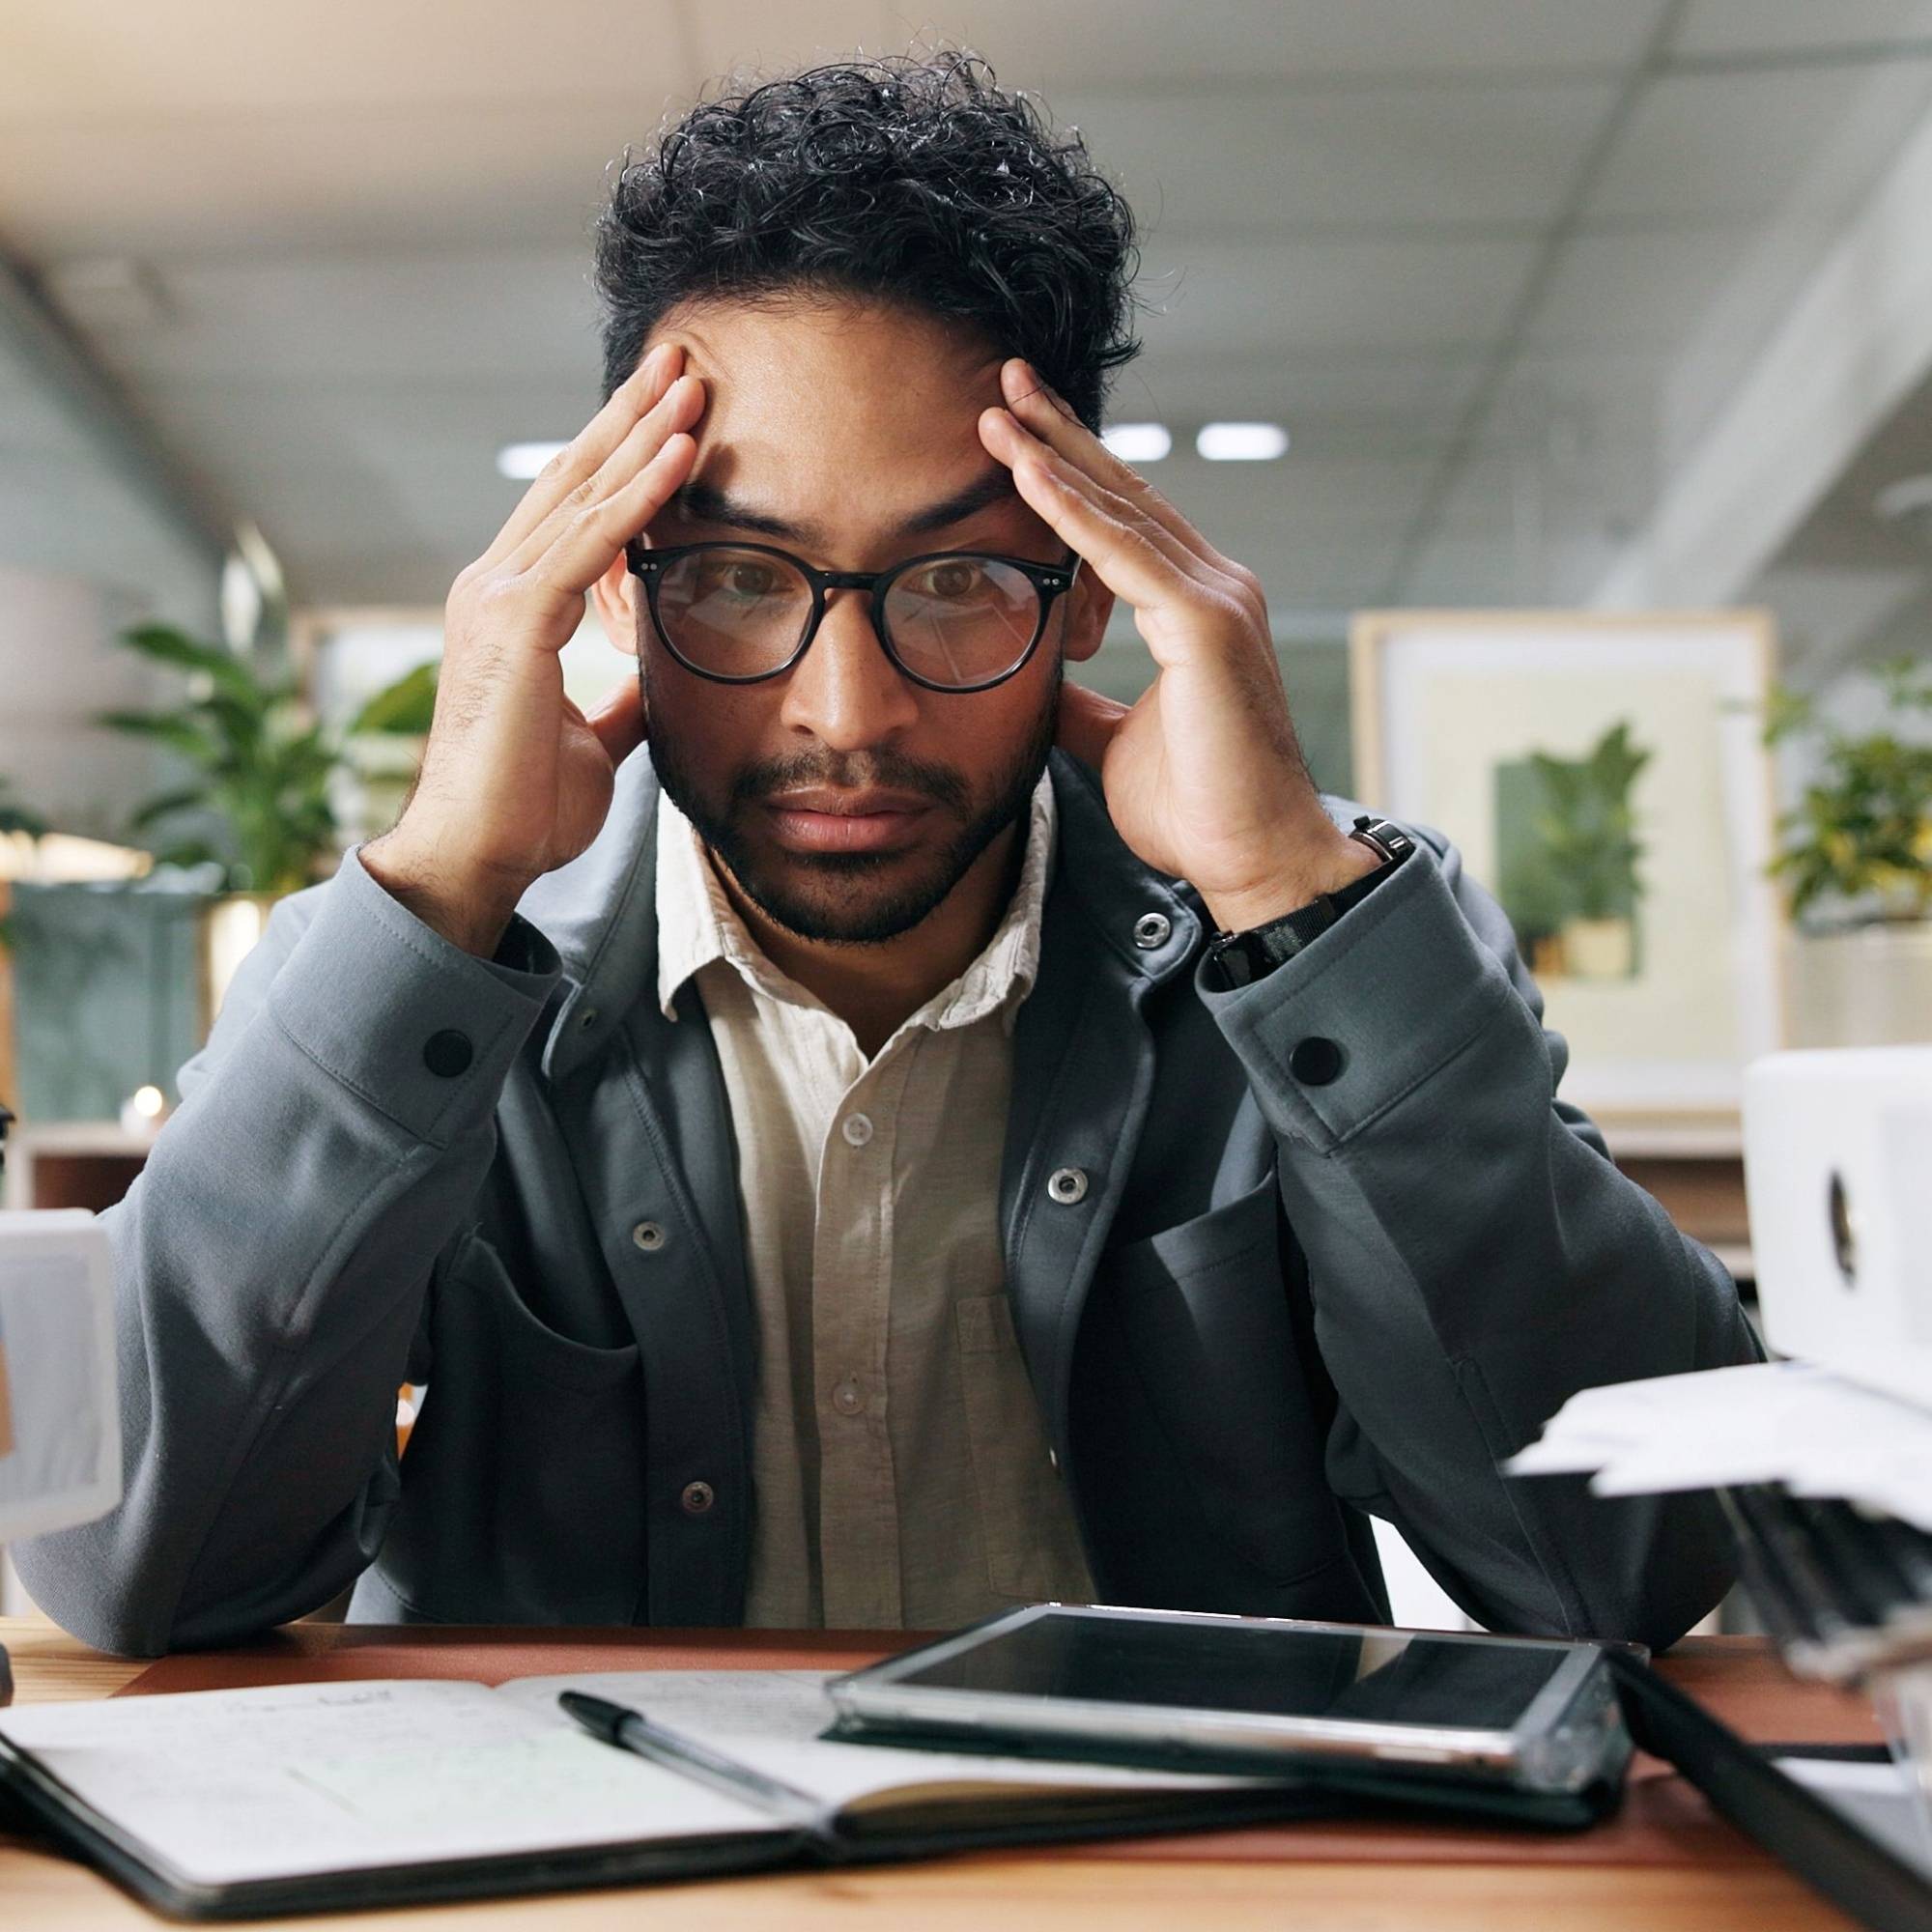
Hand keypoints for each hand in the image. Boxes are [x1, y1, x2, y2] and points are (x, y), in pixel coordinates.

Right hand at [362, 345, 703, 954]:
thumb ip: (617, 699)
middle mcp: (494, 586)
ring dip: (643, 436)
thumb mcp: (592, 740)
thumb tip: (655, 683)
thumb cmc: (526, 807)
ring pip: (582, 497)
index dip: (622, 458)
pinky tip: (678, 455)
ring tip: (692, 383)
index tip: (671, 414)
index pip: (573, 513)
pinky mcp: (514, 623)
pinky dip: (637, 496)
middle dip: (629, 418)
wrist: (479, 856)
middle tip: (680, 361)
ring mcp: (496, 598)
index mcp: (511, 607)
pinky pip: (589, 544)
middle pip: (573, 481)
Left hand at [979, 360, 1375, 934]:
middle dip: (1060, 435)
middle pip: (1125, 493)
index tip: (1015, 432)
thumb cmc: (1199, 811)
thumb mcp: (1114, 742)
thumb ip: (1083, 703)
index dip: (1070, 472)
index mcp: (1196, 609)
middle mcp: (1215, 588)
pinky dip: (1071, 511)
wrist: (1255, 861)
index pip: (1125, 521)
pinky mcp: (1206, 625)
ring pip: (1121, 509)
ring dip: (1053, 456)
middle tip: (1004, 381)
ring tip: (998, 409)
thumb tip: (1040, 684)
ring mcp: (1217, 600)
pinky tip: (1026, 473)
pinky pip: (1124, 553)